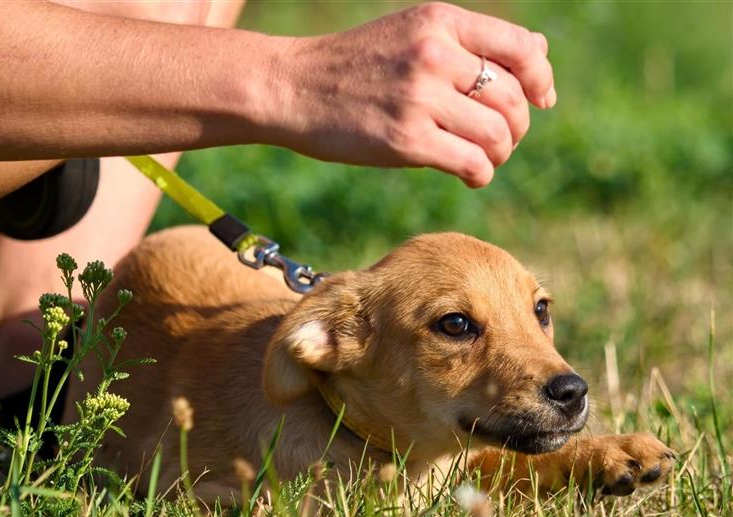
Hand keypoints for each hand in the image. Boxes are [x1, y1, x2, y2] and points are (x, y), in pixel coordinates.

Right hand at [271, 3, 555, 186]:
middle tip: (500, 141)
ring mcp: (420, 98)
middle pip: (512, 100)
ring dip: (499, 154)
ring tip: (482, 159)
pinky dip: (481, 174)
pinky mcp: (407, 140)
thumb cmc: (355, 65)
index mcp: (440, 21)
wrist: (294, 87)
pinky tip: (470, 175)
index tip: (540, 102)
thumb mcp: (412, 33)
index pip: (521, 49)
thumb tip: (539, 52)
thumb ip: (470, 43)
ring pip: (497, 135)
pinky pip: (472, 163)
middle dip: (517, 127)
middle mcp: (435, 55)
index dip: (541, 80)